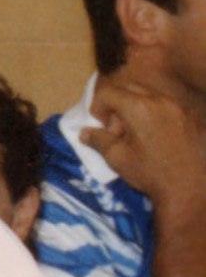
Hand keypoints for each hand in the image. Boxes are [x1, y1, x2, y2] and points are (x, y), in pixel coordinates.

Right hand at [83, 78, 205, 222]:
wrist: (190, 188)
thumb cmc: (149, 172)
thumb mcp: (116, 158)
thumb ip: (98, 140)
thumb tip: (84, 132)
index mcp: (139, 107)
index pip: (109, 93)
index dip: (97, 107)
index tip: (98, 124)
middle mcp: (161, 101)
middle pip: (130, 89)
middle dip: (116, 104)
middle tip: (115, 128)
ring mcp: (179, 108)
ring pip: (150, 96)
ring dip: (136, 109)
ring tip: (135, 135)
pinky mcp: (192, 118)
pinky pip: (167, 108)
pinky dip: (154, 116)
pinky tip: (155, 139)